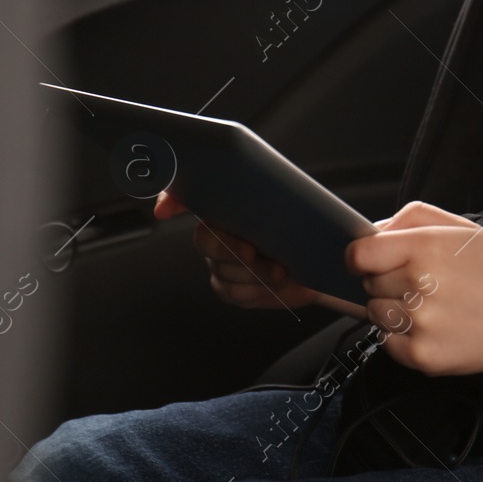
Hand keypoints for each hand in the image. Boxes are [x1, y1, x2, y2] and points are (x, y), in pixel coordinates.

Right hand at [154, 190, 366, 317]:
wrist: (318, 267)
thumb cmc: (305, 231)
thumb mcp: (297, 208)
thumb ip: (282, 198)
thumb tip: (282, 190)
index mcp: (229, 204)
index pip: (190, 195)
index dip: (171, 199)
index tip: (165, 209)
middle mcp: (218, 231)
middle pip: (204, 239)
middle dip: (227, 248)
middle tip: (251, 252)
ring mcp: (220, 261)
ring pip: (221, 269)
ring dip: (252, 274)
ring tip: (278, 271)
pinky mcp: (228, 286)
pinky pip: (231, 291)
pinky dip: (255, 291)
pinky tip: (272, 285)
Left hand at [345, 201, 482, 375]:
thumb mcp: (457, 227)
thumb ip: (410, 218)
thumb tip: (373, 231)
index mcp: (428, 246)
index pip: (361, 253)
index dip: (359, 256)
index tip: (365, 260)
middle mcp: (422, 284)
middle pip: (368, 283)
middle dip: (386, 280)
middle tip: (421, 282)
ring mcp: (422, 323)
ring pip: (374, 312)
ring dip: (392, 308)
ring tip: (429, 304)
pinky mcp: (423, 356)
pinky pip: (386, 342)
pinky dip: (402, 336)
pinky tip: (432, 326)